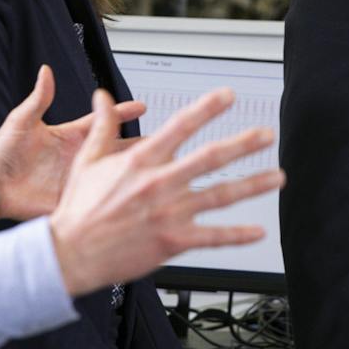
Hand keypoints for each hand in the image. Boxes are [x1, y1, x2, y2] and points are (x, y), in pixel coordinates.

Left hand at [0, 66, 144, 221]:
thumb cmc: (2, 153)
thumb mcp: (22, 121)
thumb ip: (39, 98)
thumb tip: (45, 71)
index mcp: (70, 135)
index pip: (103, 121)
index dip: (122, 112)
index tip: (141, 106)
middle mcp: (78, 156)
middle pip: (116, 148)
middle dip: (139, 144)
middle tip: (164, 140)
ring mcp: (78, 178)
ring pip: (112, 174)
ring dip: (131, 172)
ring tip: (155, 169)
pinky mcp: (72, 198)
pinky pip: (97, 198)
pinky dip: (114, 198)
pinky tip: (132, 198)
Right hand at [49, 86, 281, 297]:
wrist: (71, 252)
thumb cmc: (78, 209)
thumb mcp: (88, 160)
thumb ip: (102, 126)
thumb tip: (102, 98)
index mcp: (141, 162)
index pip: (180, 126)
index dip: (206, 108)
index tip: (227, 96)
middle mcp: (160, 184)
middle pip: (210, 158)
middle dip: (243, 144)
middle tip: (266, 135)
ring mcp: (169, 213)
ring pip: (220, 195)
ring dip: (252, 185)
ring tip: (276, 178)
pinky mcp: (173, 241)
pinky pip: (213, 237)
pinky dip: (238, 235)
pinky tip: (258, 231)